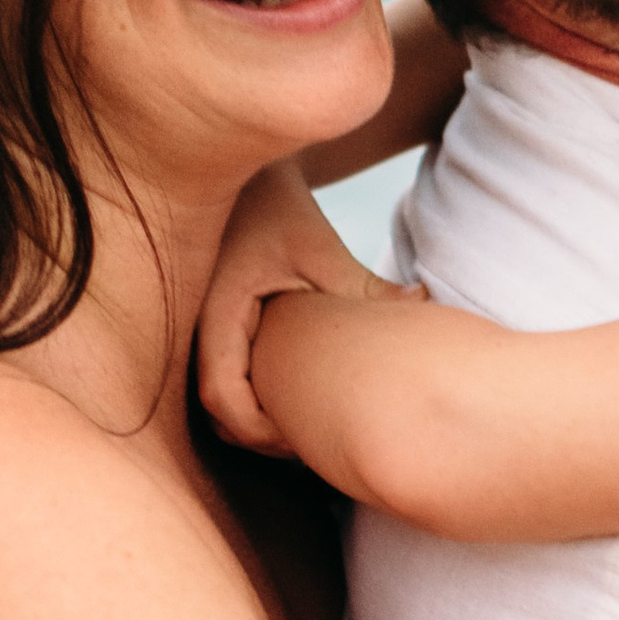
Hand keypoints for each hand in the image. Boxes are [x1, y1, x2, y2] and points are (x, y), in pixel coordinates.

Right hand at [197, 163, 415, 450]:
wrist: (241, 176)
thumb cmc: (274, 203)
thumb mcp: (317, 244)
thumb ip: (360, 284)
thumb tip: (421, 304)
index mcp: (215, 311)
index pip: (219, 394)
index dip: (258, 427)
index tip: (303, 436)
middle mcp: (198, 329)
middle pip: (216, 413)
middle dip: (264, 436)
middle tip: (319, 443)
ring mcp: (201, 334)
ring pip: (218, 405)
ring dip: (259, 422)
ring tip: (311, 424)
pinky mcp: (214, 334)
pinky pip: (227, 384)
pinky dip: (256, 402)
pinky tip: (298, 396)